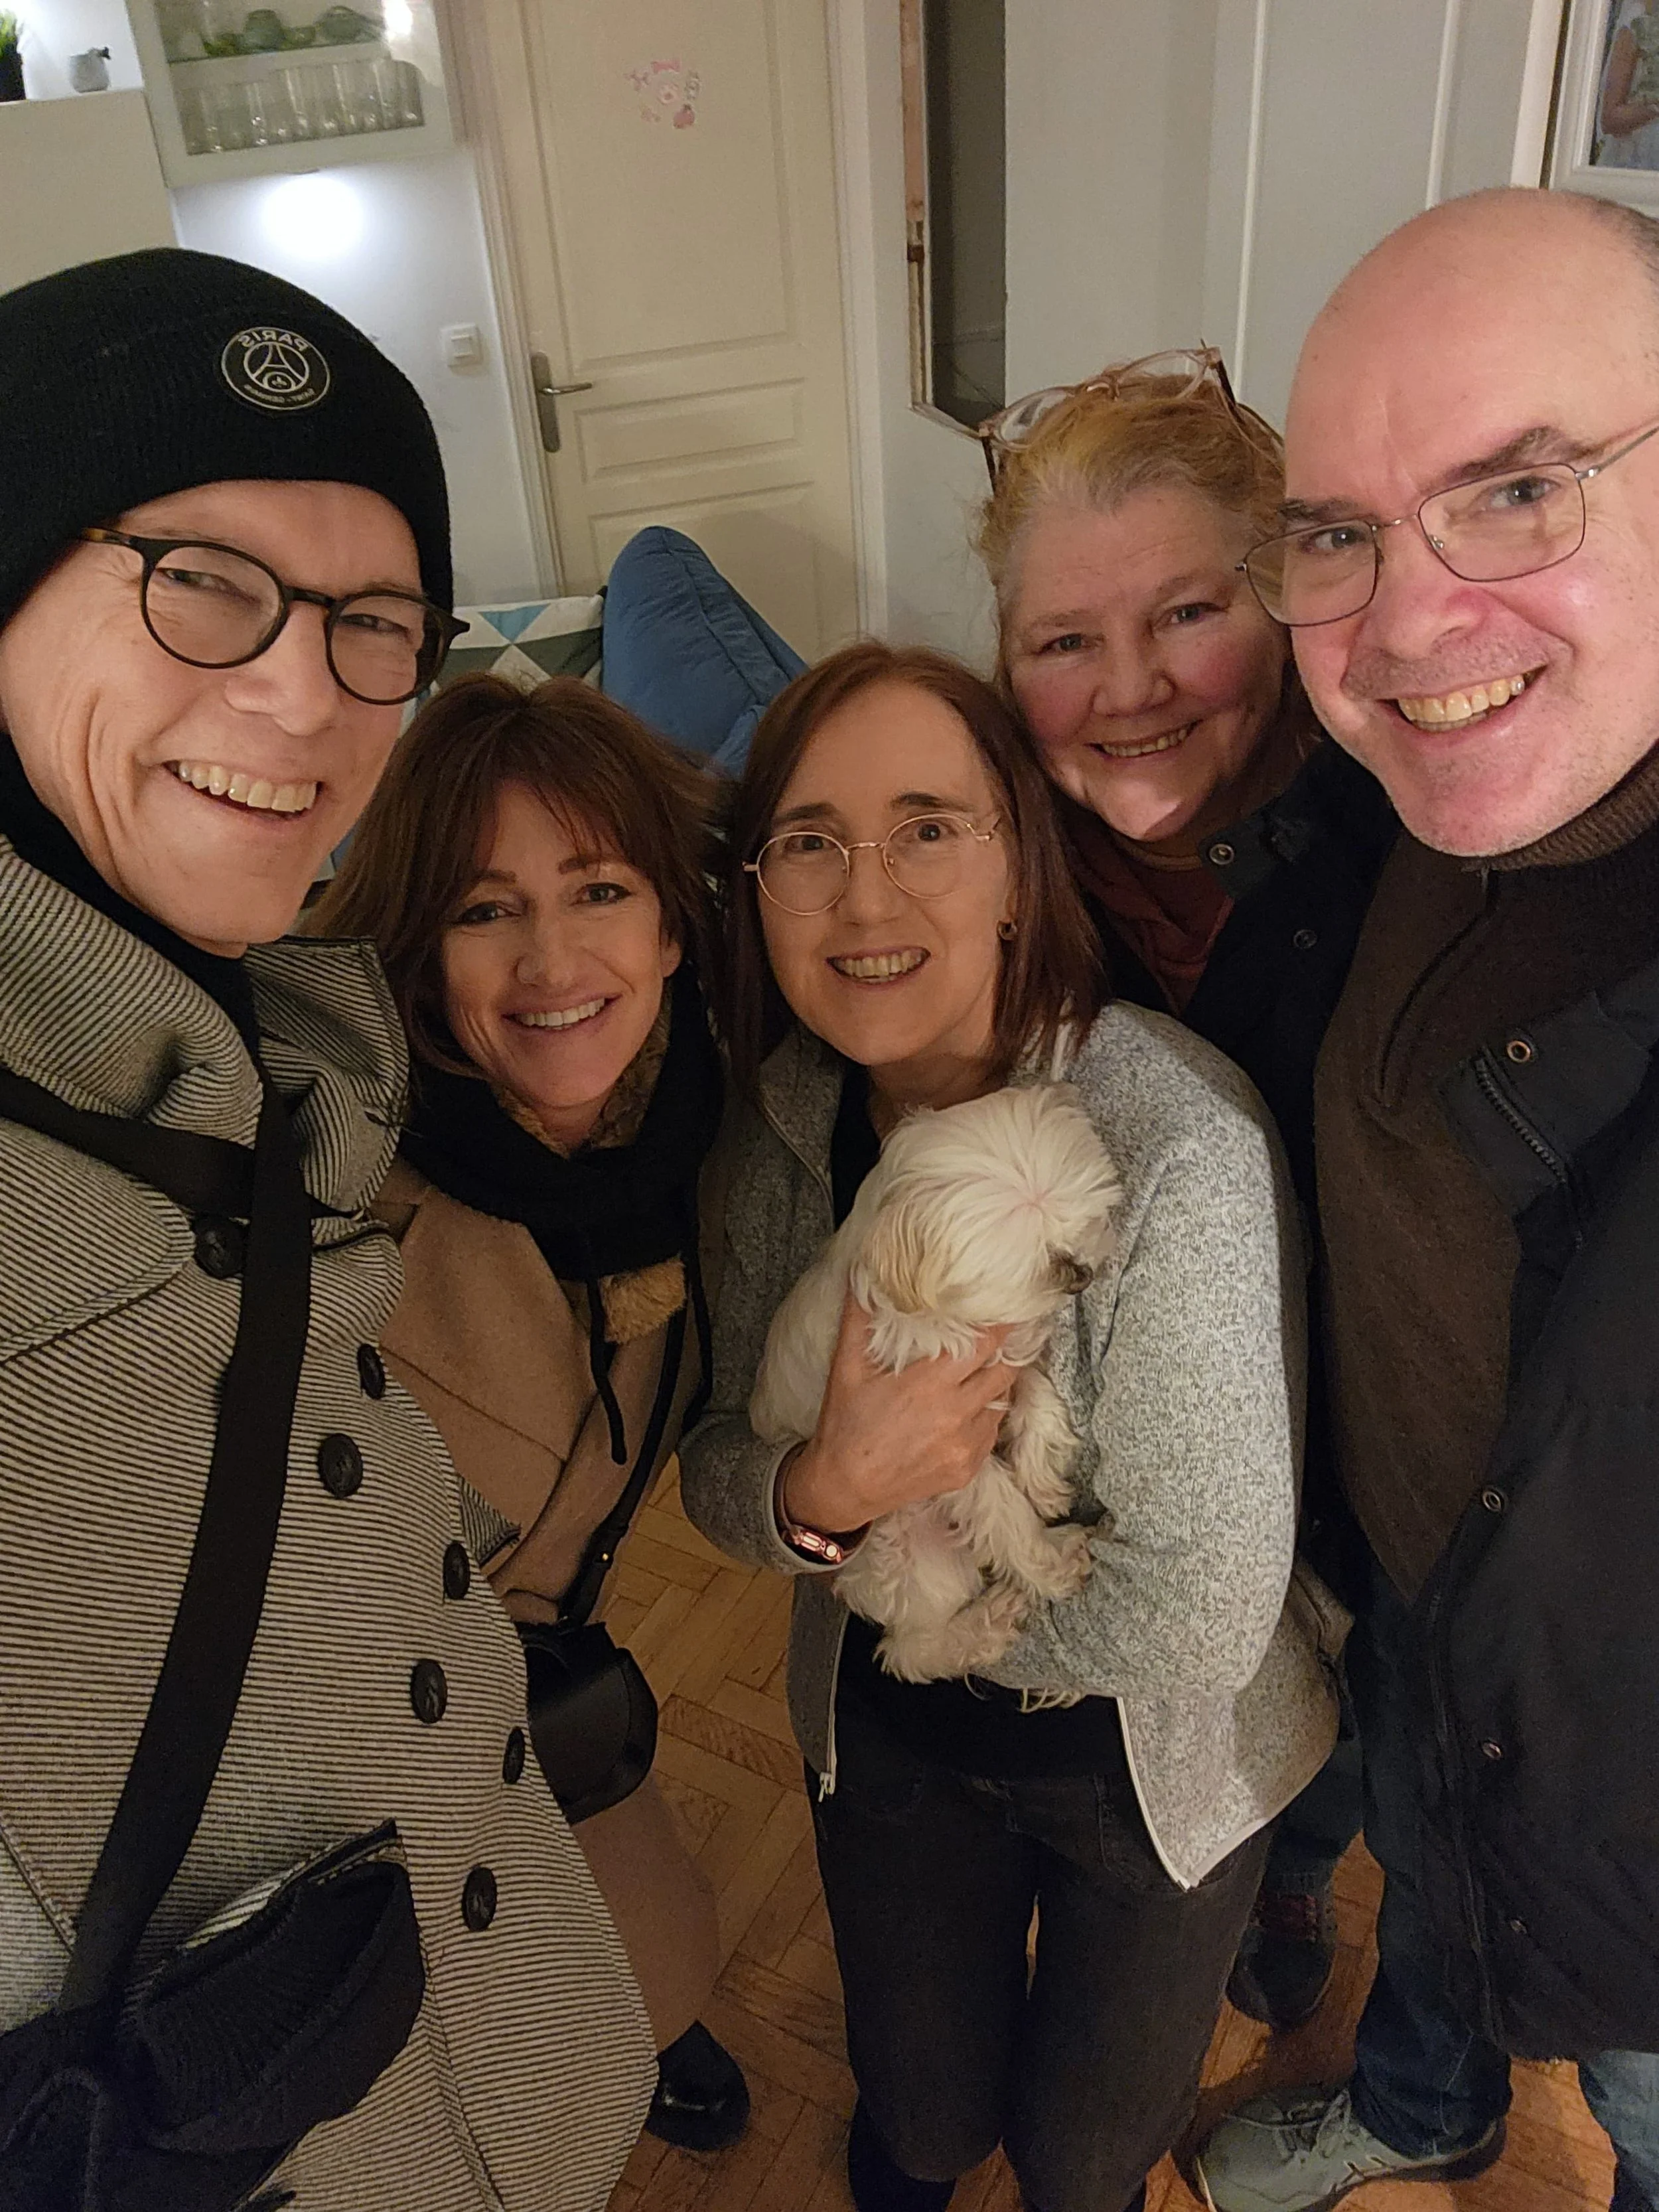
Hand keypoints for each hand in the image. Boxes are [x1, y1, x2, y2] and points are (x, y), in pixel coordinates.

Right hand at [781, 1291, 1012, 1533]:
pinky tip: (968, 1403)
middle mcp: (955, 1415)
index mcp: (930, 1385)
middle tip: (1010, 1329)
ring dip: (997, 1380)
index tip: (1012, 1305)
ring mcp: (966, 1445)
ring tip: (988, 1363)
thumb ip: (860, 1318)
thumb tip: (864, 1275)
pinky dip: (986, 1412)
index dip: (1004, 1323)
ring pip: (1002, 1400)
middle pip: (1006, 1370)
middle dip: (1010, 1348)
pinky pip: (991, 1430)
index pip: (987, 1343)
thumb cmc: (845, 1425)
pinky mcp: (968, 1468)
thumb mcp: (847, 1367)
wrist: (844, 1487)